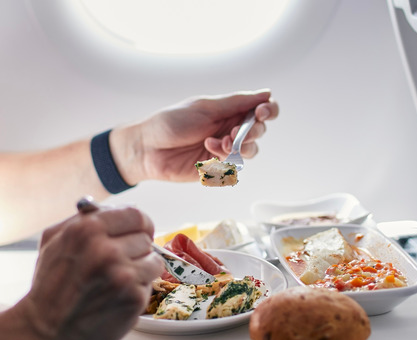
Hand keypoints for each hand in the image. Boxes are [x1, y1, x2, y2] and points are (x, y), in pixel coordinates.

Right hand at [15, 205, 161, 339]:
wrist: (43, 332)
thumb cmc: (48, 288)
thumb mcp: (53, 240)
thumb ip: (83, 219)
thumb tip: (113, 208)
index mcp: (88, 229)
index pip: (136, 215)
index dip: (138, 225)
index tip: (136, 232)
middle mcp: (107, 249)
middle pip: (146, 237)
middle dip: (135, 249)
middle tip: (118, 264)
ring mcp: (122, 274)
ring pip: (153, 261)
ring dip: (140, 270)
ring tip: (117, 282)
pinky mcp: (134, 298)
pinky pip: (150, 284)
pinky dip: (137, 290)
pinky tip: (116, 297)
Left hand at [111, 89, 278, 184]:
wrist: (147, 148)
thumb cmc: (170, 123)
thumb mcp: (205, 107)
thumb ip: (236, 103)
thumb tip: (266, 93)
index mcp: (228, 110)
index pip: (261, 109)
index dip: (268, 111)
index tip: (262, 112)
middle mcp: (229, 129)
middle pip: (259, 131)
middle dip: (252, 131)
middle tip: (234, 131)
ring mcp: (224, 150)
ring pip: (250, 151)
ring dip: (240, 146)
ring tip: (219, 143)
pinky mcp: (216, 168)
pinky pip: (234, 167)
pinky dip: (225, 159)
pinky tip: (208, 151)